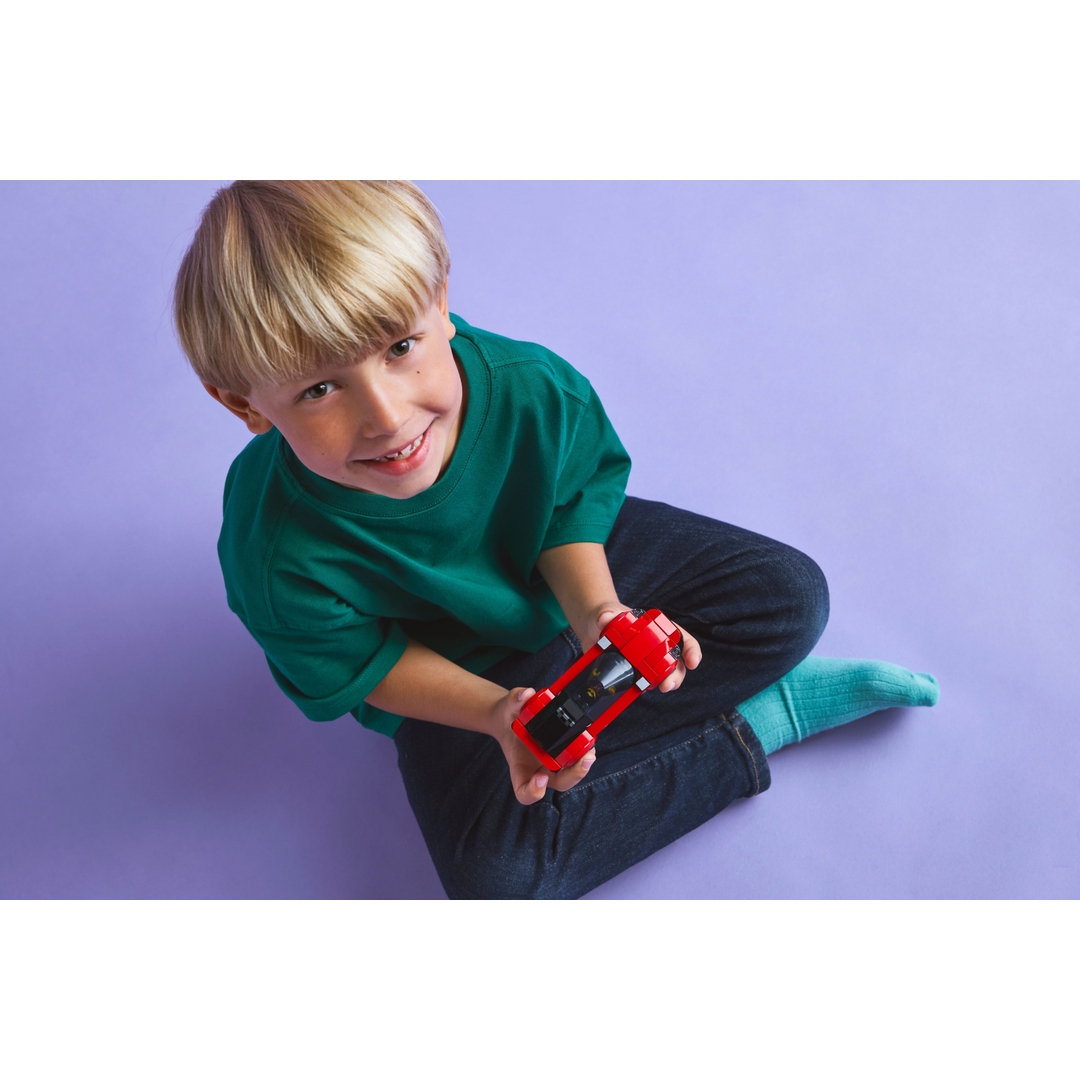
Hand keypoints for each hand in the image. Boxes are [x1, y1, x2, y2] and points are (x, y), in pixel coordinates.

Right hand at [492, 687, 597, 805]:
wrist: (512, 717)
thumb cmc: (509, 719)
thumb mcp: (507, 707)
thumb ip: (514, 700)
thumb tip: (525, 695)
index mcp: (520, 767)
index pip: (524, 792)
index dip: (533, 792)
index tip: (540, 776)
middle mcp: (539, 769)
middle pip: (560, 783)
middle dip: (574, 774)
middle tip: (585, 759)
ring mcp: (554, 762)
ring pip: (572, 773)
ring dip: (583, 764)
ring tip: (590, 749)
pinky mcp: (565, 751)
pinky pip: (577, 755)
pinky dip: (584, 748)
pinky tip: (589, 736)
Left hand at [593, 607, 701, 693]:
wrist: (589, 628)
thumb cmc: (604, 616)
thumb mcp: (605, 613)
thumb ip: (605, 614)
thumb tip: (605, 618)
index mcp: (657, 629)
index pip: (682, 639)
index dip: (691, 651)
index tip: (692, 662)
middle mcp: (655, 647)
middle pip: (676, 662)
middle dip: (677, 675)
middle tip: (668, 684)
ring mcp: (645, 662)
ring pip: (663, 675)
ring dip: (665, 682)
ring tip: (662, 688)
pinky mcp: (632, 673)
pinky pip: (643, 683)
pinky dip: (644, 688)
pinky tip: (640, 690)